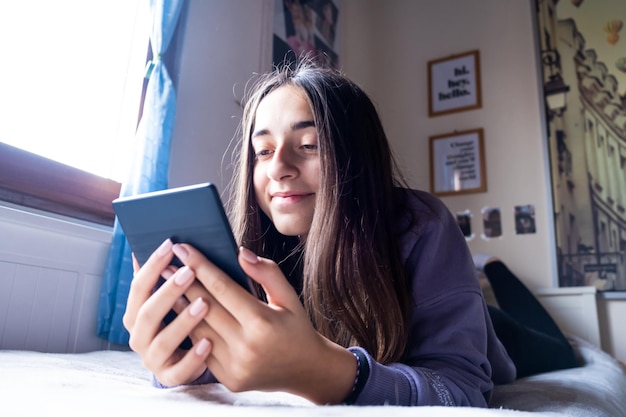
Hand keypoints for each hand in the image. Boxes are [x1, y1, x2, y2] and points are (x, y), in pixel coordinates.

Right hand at [122, 239, 210, 385]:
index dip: (152, 266)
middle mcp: (139, 336)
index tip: (170, 245)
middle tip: (189, 272)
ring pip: (162, 342)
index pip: (138, 287)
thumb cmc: (188, 317)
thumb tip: (156, 243)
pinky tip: (208, 342)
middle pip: (146, 313)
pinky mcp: (170, 377)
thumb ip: (165, 274)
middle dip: (167, 292)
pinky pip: (179, 371)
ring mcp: (153, 359)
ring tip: (204, 303)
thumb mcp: (177, 295)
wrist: (202, 356)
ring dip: (182, 322)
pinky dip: (192, 357)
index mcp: (137, 313)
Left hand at [172, 243, 356, 403]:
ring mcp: (236, 366)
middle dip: (183, 282)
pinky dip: (190, 331)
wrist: (305, 370)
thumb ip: (267, 273)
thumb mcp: (290, 297)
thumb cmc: (296, 328)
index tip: (182, 247)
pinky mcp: (229, 379)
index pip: (222, 288)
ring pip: (197, 330)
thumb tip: (240, 253)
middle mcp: (246, 347)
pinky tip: (180, 313)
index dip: (200, 266)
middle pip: (204, 308)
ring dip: (180, 306)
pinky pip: (202, 350)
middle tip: (164, 262)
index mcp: (262, 323)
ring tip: (166, 285)